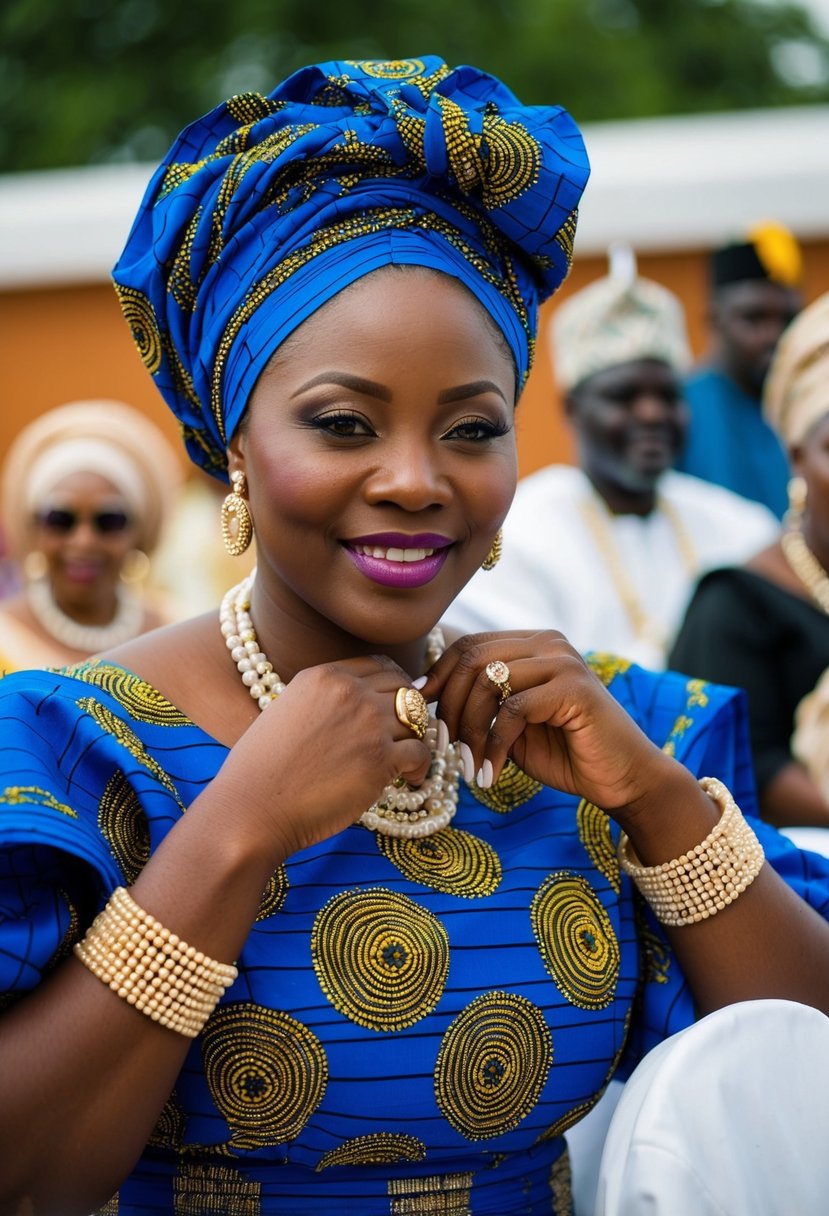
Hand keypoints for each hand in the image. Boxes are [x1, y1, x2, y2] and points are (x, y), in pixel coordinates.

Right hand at [212, 655, 433, 856]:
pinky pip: (421, 752)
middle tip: (406, 734)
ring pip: (418, 719)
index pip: (380, 665)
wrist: (253, 806)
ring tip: (408, 760)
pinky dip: (422, 767)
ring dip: (417, 739)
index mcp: (325, 676)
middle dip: (410, 711)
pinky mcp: (380, 759)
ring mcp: (368, 723)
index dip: (394, 685)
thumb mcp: (287, 709)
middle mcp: (350, 692)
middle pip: (405, 688)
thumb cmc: (261, 768)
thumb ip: (324, 700)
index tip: (395, 706)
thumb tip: (359, 706)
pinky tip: (411, 779)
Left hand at [420, 630, 674, 816]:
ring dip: (470, 730)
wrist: (621, 778)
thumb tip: (427, 696)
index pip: (468, 645)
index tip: (421, 710)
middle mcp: (548, 642)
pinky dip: (494, 745)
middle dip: (450, 705)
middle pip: (473, 658)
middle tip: (444, 745)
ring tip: (469, 765)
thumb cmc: (565, 752)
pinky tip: (490, 774)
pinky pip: (513, 709)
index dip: (439, 676)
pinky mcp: (574, 689)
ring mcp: (563, 661)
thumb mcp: (510, 725)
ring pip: (489, 682)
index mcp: (532, 644)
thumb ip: (480, 705)